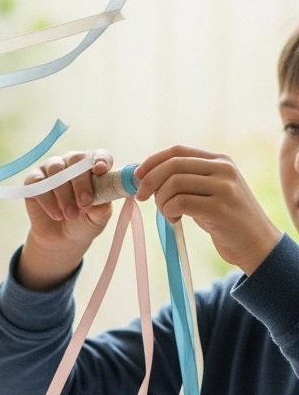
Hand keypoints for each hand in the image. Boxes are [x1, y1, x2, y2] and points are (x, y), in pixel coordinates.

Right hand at [17, 149, 113, 289]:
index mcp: (92, 167)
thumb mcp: (98, 219)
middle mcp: (71, 163)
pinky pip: (38, 183)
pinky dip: (48, 200)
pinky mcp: (33, 181)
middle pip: (76, 159)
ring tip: (71, 214)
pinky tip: (57, 215)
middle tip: (85, 203)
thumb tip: (101, 202)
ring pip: (56, 169)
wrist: (62, 240)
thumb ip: (102, 208)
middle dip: (81, 182)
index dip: (101, 160)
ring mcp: (51, 170)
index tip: (100, 170)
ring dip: (64, 194)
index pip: (99, 155)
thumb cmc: (84, 223)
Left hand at [134, 145, 279, 275]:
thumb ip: (189, 181)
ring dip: (161, 200)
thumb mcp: (211, 193)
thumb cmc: (227, 221)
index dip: (153, 161)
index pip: (178, 151)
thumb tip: (150, 177)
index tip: (137, 176)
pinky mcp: (219, 208)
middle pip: (173, 165)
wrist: (257, 244)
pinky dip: (168, 211)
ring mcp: (223, 188)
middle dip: (150, 180)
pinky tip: (174, 220)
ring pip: (174, 184)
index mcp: (219, 161)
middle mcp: (223, 169)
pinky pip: (180, 203)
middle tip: (143, 197)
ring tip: (167, 213)